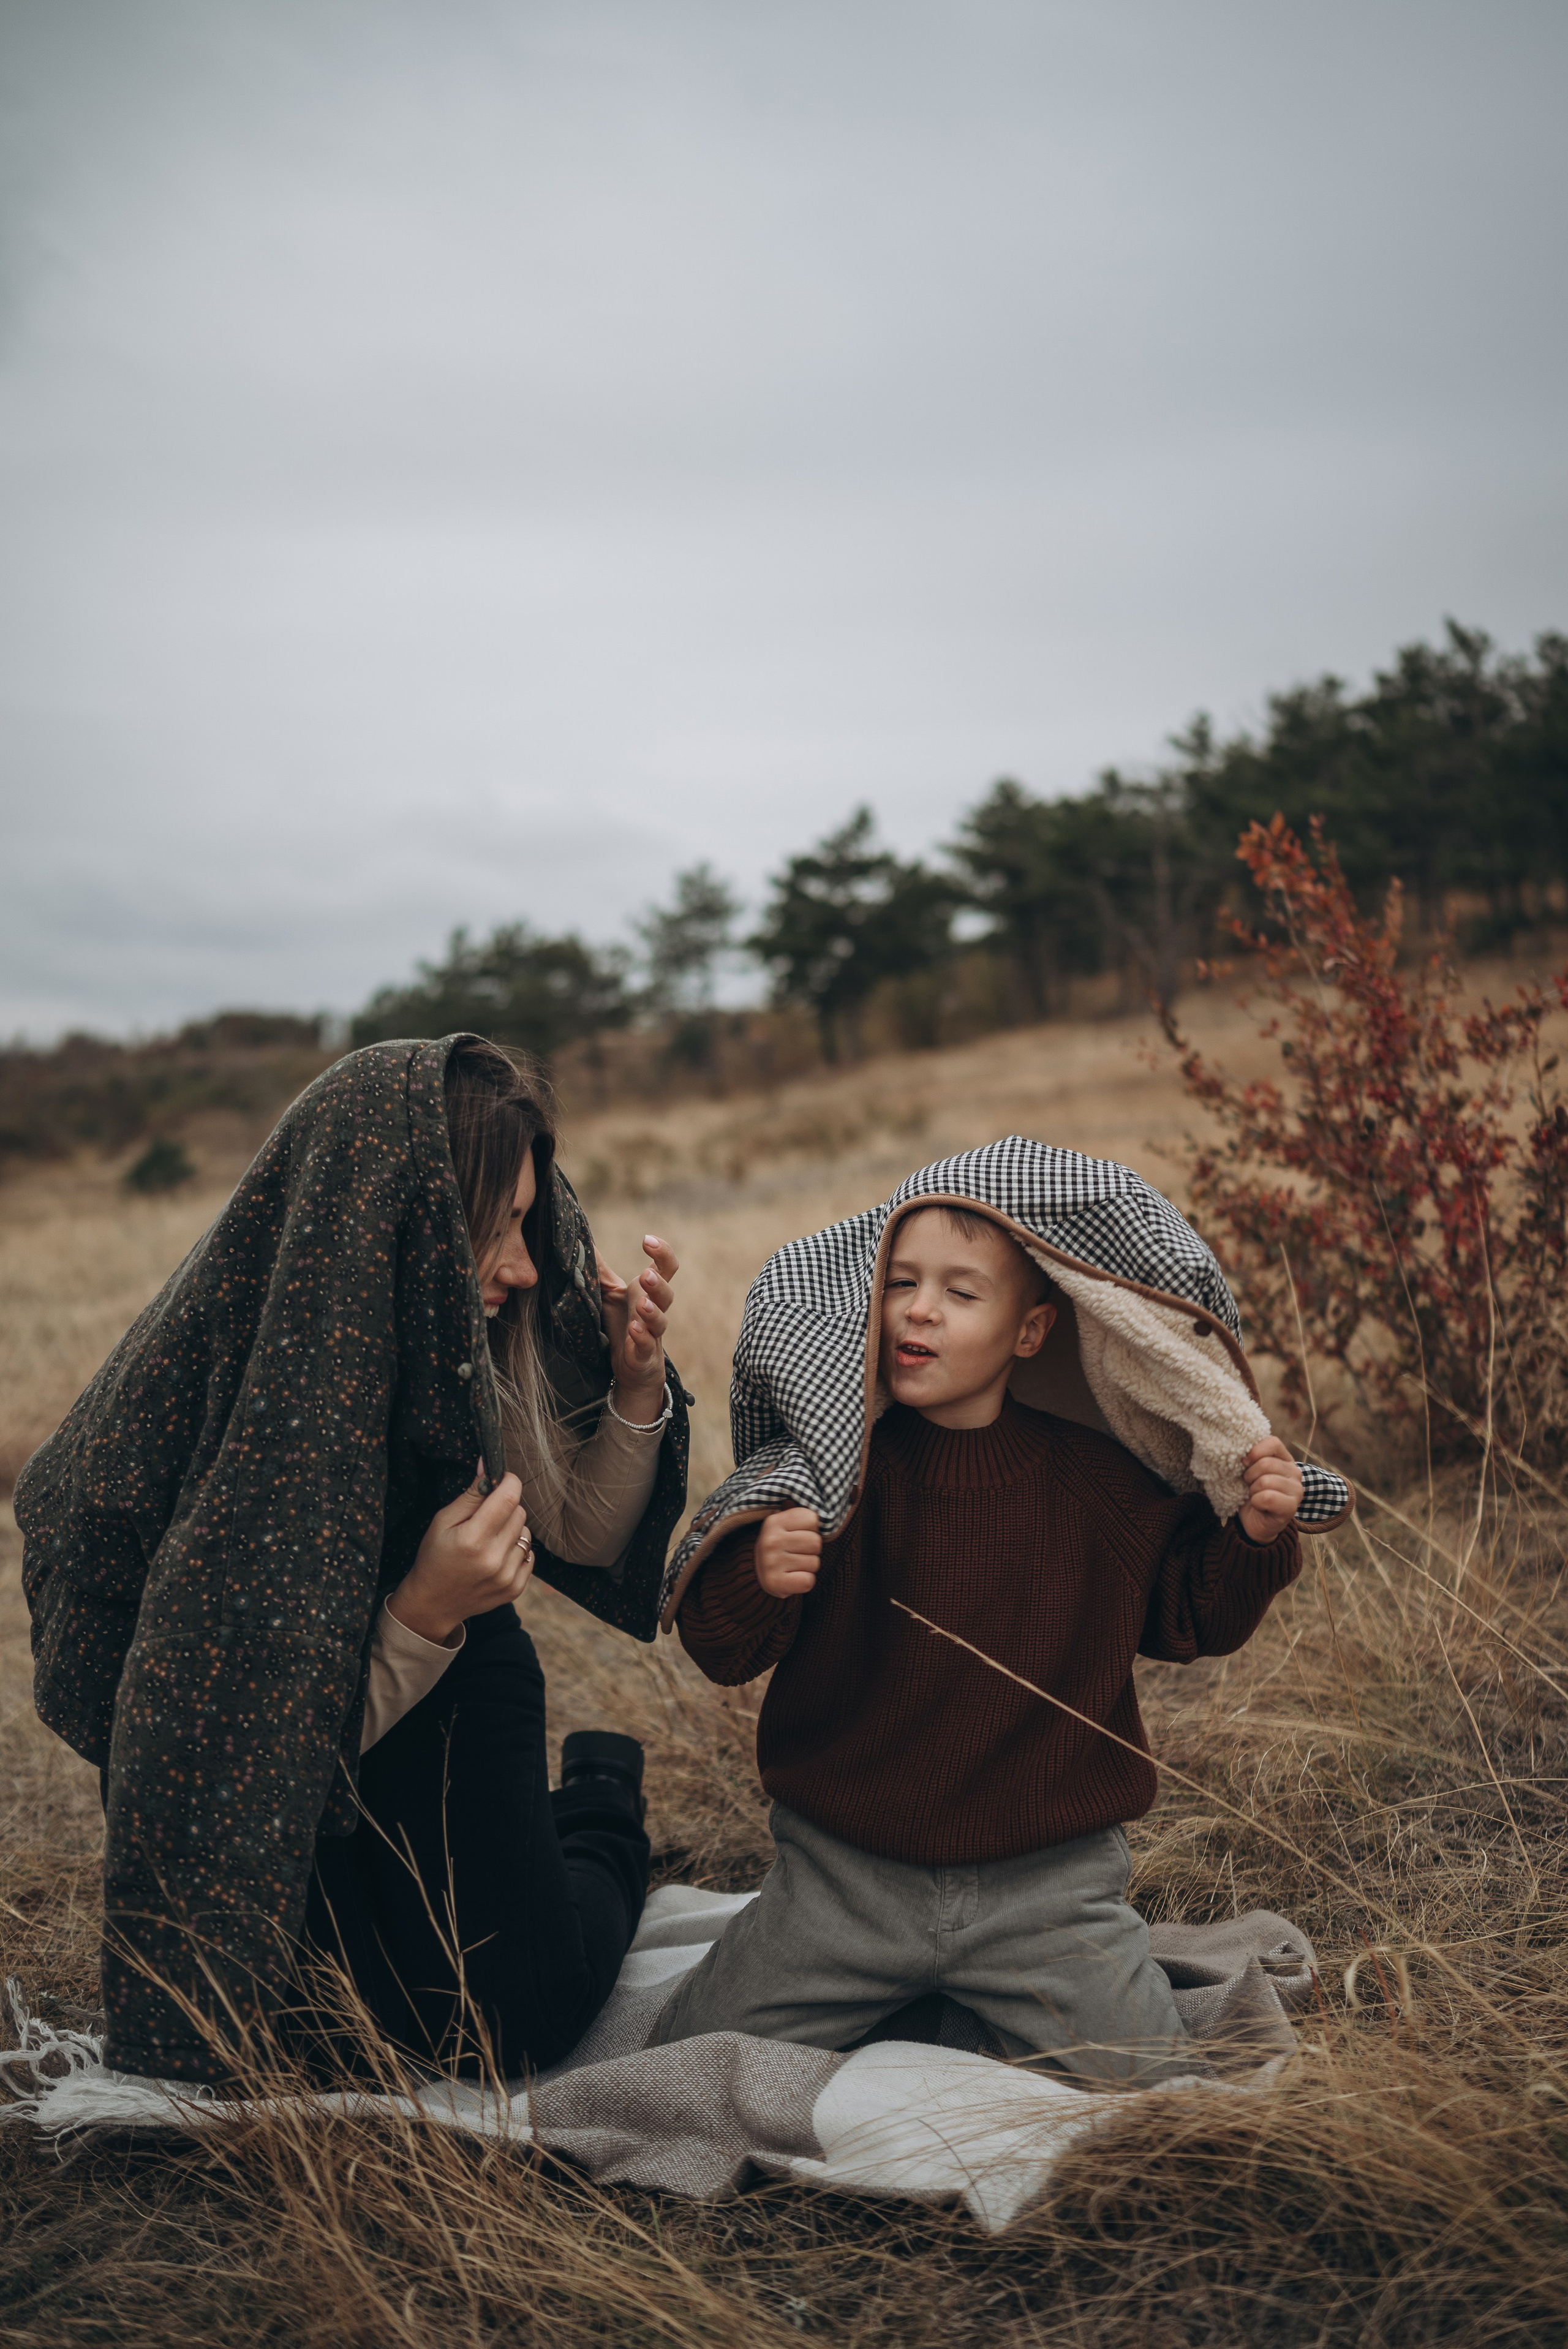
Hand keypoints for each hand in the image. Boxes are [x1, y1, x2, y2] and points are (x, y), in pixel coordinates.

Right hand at [388, 1466, 533, 1645]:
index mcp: (473, 1540)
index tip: (501, 1480)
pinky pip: (529, 1554)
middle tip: (485, 1517)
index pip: (509, 1498)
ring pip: (526, 1532)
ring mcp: (507, 1576)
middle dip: (505, 1506)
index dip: (509, 1482)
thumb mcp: (443, 1521)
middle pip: (520, 1512)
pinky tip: (496, 1556)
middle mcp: (494, 1559)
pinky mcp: (516, 1588)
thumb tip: (488, 1466)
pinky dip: (516, 1550)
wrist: (433, 1603)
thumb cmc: (435, 1557)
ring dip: (511, 1529)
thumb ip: (470, 1495)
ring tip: (489, 1539)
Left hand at [598, 1235, 678, 1418]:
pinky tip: (633, 1330)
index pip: (665, 1268)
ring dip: (651, 1311)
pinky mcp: (643, 1355)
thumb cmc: (622, 1323)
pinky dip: (641, 1338)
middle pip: (667, 1293)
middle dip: (658, 1283)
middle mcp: (654, 1310)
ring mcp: (651, 1334)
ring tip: (641, 1303)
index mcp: (647, 1291)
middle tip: (645, 1275)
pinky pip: (645, 1346)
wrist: (631, 1365)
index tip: (647, 1239)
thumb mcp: (608, 1293)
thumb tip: (580, 1237)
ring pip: (660, 1321)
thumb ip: (599, 1269)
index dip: (662, 1252)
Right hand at [756, 1507, 821, 1598]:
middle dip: (811, 1550)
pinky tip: (793, 1577)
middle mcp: (771, 1540)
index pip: (813, 1519)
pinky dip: (805, 1581)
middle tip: (796, 1552)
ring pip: (814, 1563)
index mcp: (774, 1521)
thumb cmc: (778, 1545)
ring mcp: (772, 1563)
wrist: (755, 1573)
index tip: (798, 1534)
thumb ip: (795, 1510)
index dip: (810, 1529)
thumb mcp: (782, 1524)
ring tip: (793, 1564)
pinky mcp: (775, 1583)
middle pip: (816, 1542)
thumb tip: (806, 1497)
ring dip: (808, 1566)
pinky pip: (808, 1581)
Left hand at [1239, 1437, 1303, 1542]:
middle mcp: (1295, 1473)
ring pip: (1265, 1481)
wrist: (1253, 1522)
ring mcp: (1296, 1491)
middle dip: (1249, 1476)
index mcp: (1285, 1459)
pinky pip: (1267, 1497)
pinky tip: (1258, 1506)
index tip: (1245, 1463)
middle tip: (1250, 1485)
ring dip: (1252, 1490)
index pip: (1273, 1443)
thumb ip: (1251, 1457)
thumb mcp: (1249, 1470)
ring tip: (1255, 1495)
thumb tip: (1244, 1453)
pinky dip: (1256, 1502)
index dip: (1254, 1452)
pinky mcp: (1291, 1507)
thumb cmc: (1250, 1492)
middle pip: (1265, 1463)